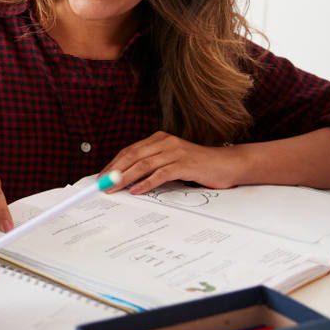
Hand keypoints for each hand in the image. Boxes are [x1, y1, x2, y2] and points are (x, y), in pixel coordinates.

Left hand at [103, 131, 244, 194]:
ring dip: (126, 177)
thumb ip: (153, 165)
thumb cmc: (198, 166)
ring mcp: (176, 152)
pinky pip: (161, 174)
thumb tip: (127, 178)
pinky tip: (136, 190)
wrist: (227, 164)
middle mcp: (166, 142)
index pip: (130, 150)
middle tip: (102, 184)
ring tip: (113, 188)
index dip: (114, 163)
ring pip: (144, 164)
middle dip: (115, 170)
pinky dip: (146, 183)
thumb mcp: (172, 161)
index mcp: (159, 139)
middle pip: (133, 155)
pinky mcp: (185, 164)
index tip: (101, 176)